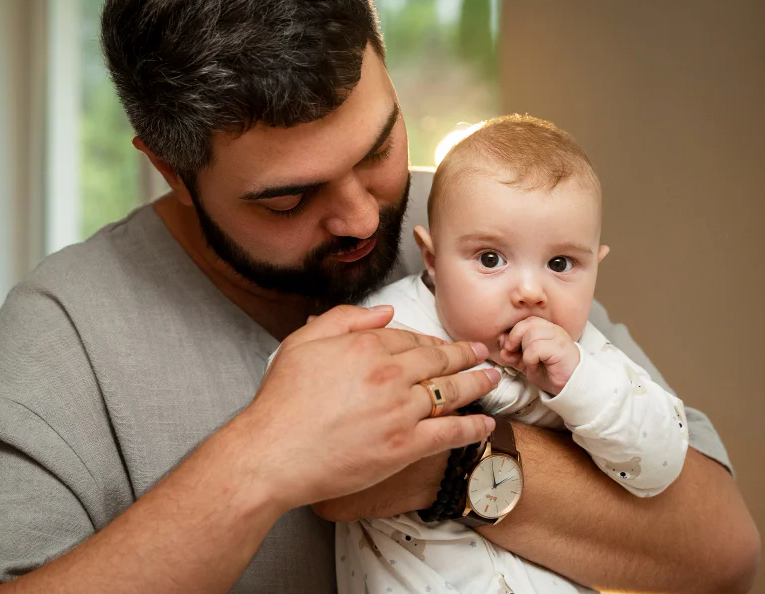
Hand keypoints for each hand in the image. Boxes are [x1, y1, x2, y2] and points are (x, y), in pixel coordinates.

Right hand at [237, 305, 499, 510]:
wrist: (273, 453)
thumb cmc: (281, 401)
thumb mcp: (303, 342)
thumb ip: (345, 319)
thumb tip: (385, 312)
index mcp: (367, 346)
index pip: (409, 338)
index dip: (428, 340)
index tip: (440, 343)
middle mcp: (390, 374)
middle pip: (438, 360)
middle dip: (464, 355)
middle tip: (480, 353)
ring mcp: (401, 411)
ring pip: (450, 392)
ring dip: (477, 384)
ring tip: (492, 379)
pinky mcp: (405, 447)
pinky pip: (449, 433)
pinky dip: (472, 427)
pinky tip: (485, 424)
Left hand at [498, 317, 579, 394]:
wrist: (570, 387)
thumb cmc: (551, 373)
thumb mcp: (527, 363)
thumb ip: (514, 355)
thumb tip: (501, 348)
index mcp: (546, 330)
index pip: (526, 321)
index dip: (514, 333)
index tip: (508, 348)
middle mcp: (553, 331)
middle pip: (528, 323)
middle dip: (515, 338)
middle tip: (514, 353)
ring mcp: (558, 338)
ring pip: (531, 335)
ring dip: (525, 351)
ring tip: (530, 363)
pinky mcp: (560, 349)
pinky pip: (536, 348)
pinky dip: (530, 359)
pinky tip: (535, 367)